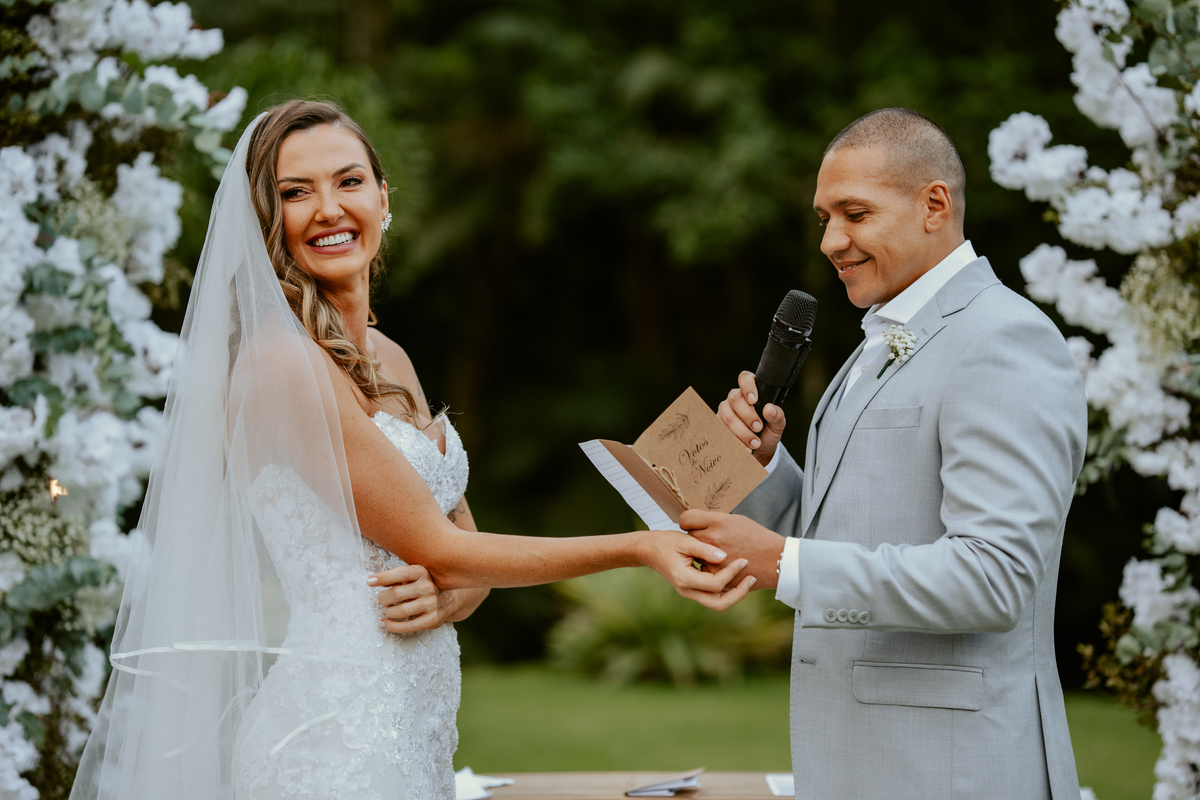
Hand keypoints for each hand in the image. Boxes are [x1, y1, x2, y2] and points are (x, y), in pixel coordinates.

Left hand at [369, 564, 456, 634]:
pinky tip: (384, 623)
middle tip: (382, 600)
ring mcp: (432, 604)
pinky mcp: (432, 619)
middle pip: (397, 593)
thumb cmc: (423, 587)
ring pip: (401, 611)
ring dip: (388, 612)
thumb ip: (396, 578)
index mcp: (422, 573)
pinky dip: (392, 626)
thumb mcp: (413, 577)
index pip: (401, 573)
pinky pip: (407, 626)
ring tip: (387, 610)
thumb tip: (374, 581)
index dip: (384, 577)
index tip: (370, 581)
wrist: (449, 600)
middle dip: (383, 598)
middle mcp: (428, 587)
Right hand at [637, 530, 755, 610]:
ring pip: (717, 603)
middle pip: (719, 603)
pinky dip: (727, 590)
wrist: (648, 549)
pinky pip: (714, 596)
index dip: (731, 573)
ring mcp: (690, 593)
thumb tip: (725, 557)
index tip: (743, 560)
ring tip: (748, 579)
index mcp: (684, 579)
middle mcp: (687, 591)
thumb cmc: (665, 542)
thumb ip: (704, 549)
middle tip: (752, 578)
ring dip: (735, 594)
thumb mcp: (684, 541)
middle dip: (739, 593)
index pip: (715, 584)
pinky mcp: (693, 589)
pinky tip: (737, 577)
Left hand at [680, 509, 785, 590]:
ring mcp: (712, 558)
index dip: (687, 521)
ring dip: (701, 553)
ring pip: (695, 554)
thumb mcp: (736, 520)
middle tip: (710, 538)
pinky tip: (722, 564)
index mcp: (717, 522)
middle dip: (697, 536)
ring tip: (719, 551)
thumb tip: (699, 522)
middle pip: (690, 536)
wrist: (774, 560)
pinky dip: (710, 566)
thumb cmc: (756, 537)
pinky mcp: (716, 574)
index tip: (690, 524)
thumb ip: (714, 521)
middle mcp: (712, 539)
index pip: (686, 519)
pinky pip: (704, 568)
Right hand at [717, 371, 786, 466]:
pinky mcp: (718, 425)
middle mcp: (735, 399)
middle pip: (735, 399)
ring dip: (741, 431)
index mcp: (751, 392)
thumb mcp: (777, 426)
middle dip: (747, 415)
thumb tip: (769, 409)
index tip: (754, 400)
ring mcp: (725, 411)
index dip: (748, 386)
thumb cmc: (768, 432)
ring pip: (727, 415)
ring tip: (754, 442)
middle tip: (758, 427)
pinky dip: (734, 440)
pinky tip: (744, 447)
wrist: (759, 451)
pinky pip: (721, 430)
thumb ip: (777, 416)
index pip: (745, 379)